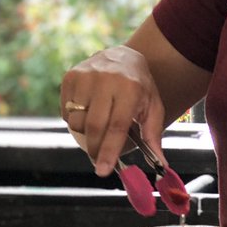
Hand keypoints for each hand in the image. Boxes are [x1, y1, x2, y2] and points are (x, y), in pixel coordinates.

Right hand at [61, 46, 165, 177]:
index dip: (109, 151)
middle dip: (95, 149)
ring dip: (85, 133)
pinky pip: (66, 112)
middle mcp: (106, 80)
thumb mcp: (153, 107)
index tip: (103, 170)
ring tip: (98, 125)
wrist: (122, 56)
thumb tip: (161, 164)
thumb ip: (153, 136)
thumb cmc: (139, 87)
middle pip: (94, 127)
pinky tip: (88, 111)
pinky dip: (75, 120)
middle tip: (99, 160)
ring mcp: (85, 77)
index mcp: (130, 89)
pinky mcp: (70, 77)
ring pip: (77, 122)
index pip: (116, 126)